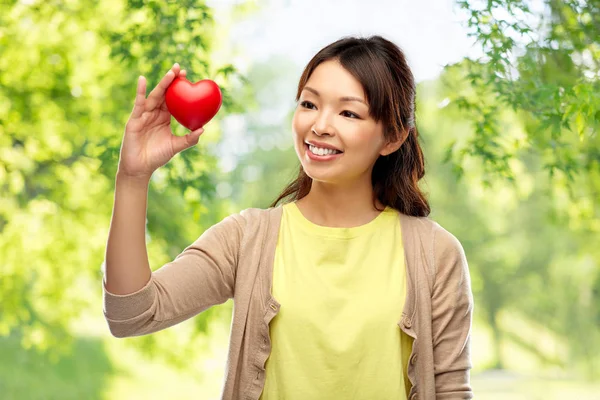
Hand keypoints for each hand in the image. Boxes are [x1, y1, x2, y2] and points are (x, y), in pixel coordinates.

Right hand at [117, 63, 204, 179]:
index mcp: (164, 117)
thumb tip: (203, 128)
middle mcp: (154, 113)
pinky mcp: (134, 119)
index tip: (188, 75)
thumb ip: (189, 139)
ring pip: (154, 96)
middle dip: (171, 80)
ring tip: (171, 73)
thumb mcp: (176, 146)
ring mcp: (144, 115)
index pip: (173, 99)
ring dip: (162, 84)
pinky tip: (143, 79)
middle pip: (164, 93)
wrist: (140, 168)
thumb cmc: (156, 157)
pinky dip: (141, 91)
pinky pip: (139, 104)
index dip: (179, 87)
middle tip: (180, 67)